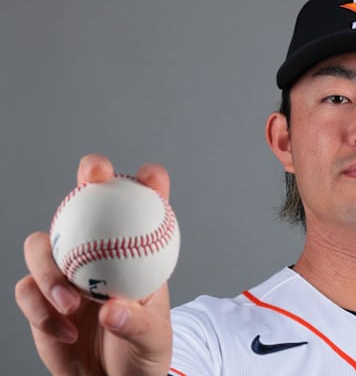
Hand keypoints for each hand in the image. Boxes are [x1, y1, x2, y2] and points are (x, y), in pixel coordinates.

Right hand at [15, 154, 172, 375]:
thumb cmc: (141, 353)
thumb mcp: (153, 340)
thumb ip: (137, 323)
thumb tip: (114, 308)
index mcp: (136, 255)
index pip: (145, 210)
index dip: (148, 184)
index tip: (151, 176)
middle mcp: (99, 253)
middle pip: (86, 204)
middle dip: (89, 177)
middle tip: (91, 178)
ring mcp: (66, 273)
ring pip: (42, 245)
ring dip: (51, 271)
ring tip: (71, 303)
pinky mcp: (40, 299)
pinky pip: (28, 291)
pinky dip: (43, 311)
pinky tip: (66, 330)